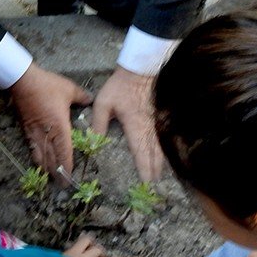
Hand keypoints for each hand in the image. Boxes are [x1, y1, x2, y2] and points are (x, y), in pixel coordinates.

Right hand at [9, 63, 92, 180]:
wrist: (23, 81)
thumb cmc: (47, 85)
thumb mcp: (69, 89)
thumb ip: (82, 97)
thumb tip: (90, 100)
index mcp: (60, 126)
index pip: (65, 151)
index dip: (67, 166)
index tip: (70, 178)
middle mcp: (47, 133)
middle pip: (52, 159)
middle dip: (57, 173)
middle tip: (62, 185)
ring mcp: (35, 133)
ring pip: (41, 157)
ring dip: (46, 169)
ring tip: (51, 179)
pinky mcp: (26, 130)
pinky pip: (32, 148)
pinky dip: (36, 158)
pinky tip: (38, 164)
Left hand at [92, 67, 163, 181]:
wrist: (138, 71)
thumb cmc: (119, 87)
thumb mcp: (103, 103)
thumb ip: (98, 123)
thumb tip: (94, 141)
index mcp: (134, 126)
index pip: (140, 151)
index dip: (144, 167)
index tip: (146, 181)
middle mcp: (146, 127)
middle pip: (153, 152)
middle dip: (154, 169)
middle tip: (154, 185)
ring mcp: (153, 123)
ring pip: (159, 147)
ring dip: (159, 161)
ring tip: (159, 175)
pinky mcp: (155, 118)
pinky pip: (160, 138)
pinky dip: (161, 150)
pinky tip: (162, 156)